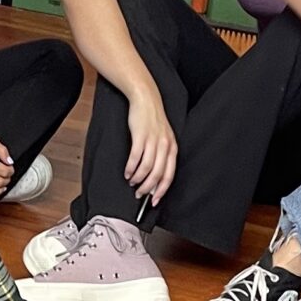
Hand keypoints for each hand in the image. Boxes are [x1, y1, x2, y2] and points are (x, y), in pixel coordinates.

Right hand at [124, 84, 178, 204]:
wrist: (146, 100)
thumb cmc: (153, 120)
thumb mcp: (163, 137)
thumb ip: (162, 156)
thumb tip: (154, 178)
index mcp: (172, 148)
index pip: (169, 175)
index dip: (161, 191)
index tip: (154, 200)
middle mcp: (165, 146)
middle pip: (157, 174)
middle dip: (147, 188)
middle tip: (139, 194)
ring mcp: (153, 141)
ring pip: (146, 168)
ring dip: (137, 179)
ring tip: (132, 181)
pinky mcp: (140, 136)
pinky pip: (135, 158)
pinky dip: (130, 168)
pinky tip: (127, 172)